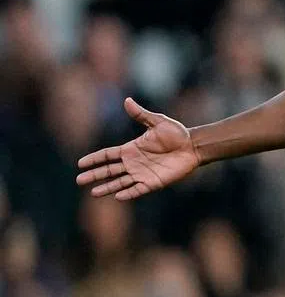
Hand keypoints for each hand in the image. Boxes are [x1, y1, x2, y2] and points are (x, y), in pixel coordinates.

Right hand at [76, 98, 199, 200]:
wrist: (192, 146)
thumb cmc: (176, 134)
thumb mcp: (157, 122)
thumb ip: (141, 114)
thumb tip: (127, 100)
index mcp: (131, 149)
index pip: (108, 155)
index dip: (94, 159)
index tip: (80, 163)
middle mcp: (133, 163)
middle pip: (109, 170)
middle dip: (95, 175)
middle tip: (79, 180)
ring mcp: (142, 173)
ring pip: (120, 182)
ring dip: (107, 187)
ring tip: (94, 193)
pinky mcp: (153, 182)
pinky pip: (138, 189)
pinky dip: (128, 193)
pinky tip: (118, 196)